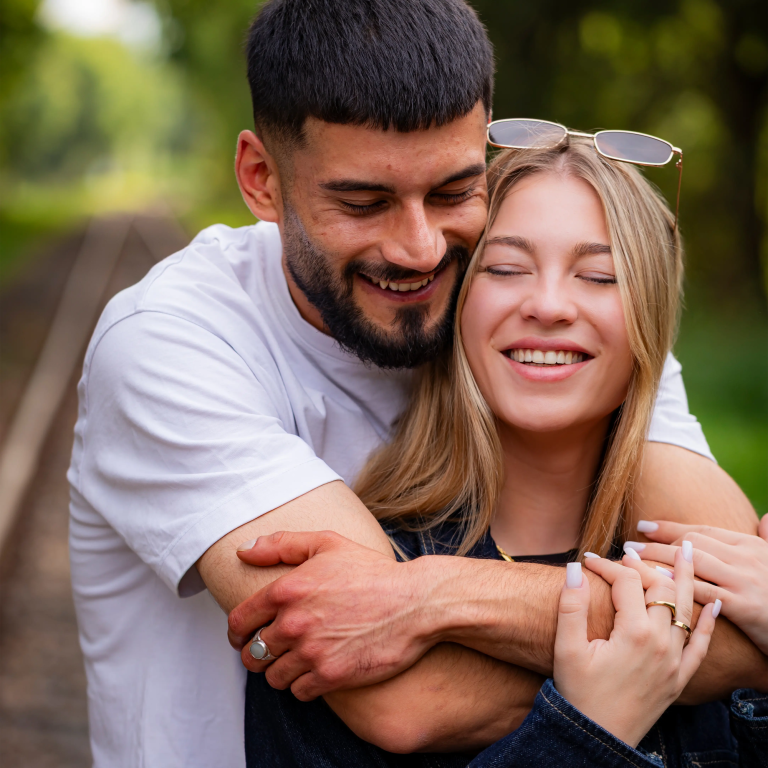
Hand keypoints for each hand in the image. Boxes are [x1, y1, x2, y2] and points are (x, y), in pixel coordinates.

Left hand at [228, 530, 435, 700]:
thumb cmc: (372, 572)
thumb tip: (243, 551)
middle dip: (257, 654)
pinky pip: (298, 692)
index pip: (239, 622)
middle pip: (252, 654)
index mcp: (287, 590)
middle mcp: (293, 623)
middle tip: (272, 651)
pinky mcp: (331, 675)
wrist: (414, 603)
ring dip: (280, 671)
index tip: (244, 636)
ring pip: (273, 677)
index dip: (237, 632)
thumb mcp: (327, 544)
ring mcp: (312, 652)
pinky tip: (315, 671)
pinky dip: (303, 685)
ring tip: (295, 662)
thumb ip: (281, 545)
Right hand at [554, 548, 716, 747]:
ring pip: (687, 611)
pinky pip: (701, 646)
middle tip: (633, 550)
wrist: (597, 738)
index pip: (627, 582)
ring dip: (686, 579)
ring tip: (688, 551)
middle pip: (662, 589)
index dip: (608, 566)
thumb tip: (576, 567)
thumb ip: (571, 605)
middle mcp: (660, 643)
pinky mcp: (679, 678)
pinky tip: (715, 604)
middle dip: (647, 565)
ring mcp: (673, 661)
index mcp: (633, 633)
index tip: (589, 560)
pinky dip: (710, 623)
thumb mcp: (567, 648)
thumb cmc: (579, 692)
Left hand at [629, 517, 767, 654]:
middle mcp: (747, 557)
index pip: (702, 531)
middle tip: (629, 545)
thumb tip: (766, 517)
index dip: (670, 527)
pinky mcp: (744, 606)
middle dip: (657, 543)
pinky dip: (676, 586)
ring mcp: (745, 580)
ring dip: (658, 560)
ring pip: (692, 563)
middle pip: (692, 543)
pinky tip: (655, 585)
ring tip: (633, 562)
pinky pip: (701, 591)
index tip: (643, 526)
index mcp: (750, 545)